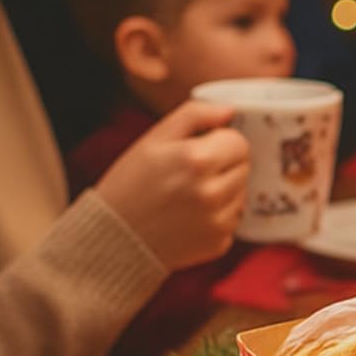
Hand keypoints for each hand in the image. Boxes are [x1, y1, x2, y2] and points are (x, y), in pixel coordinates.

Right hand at [96, 100, 250, 270]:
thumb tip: (230, 110)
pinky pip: (233, 220)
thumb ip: (195, 115)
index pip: (239, 142)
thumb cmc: (130, 183)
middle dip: (223, 166)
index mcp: (196, 160)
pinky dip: (218, 217)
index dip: (221, 142)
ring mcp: (217, 222)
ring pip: (241, 194)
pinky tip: (189, 217)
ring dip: (223, 191)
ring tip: (188, 196)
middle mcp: (212, 193)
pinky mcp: (219, 244)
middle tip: (190, 174)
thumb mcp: (154, 139)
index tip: (199, 150)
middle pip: (244, 167)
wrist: (112, 237)